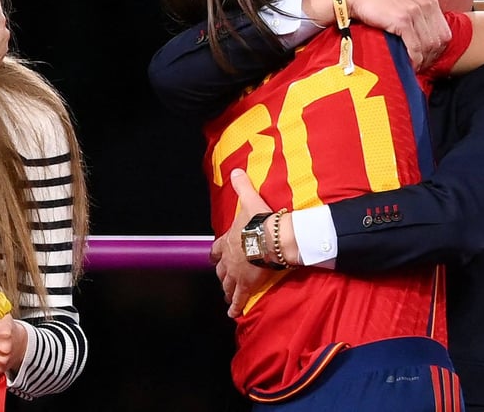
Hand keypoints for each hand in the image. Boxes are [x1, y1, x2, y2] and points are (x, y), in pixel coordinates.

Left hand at [210, 168, 272, 317]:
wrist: (270, 238)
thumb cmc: (259, 220)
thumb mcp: (249, 200)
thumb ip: (241, 186)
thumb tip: (236, 170)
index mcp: (228, 239)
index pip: (217, 249)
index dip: (215, 255)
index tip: (213, 259)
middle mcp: (229, 258)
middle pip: (221, 270)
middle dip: (221, 275)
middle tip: (222, 280)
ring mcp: (236, 273)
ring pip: (228, 284)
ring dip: (227, 290)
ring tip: (227, 297)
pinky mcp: (247, 284)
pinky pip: (239, 298)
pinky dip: (235, 306)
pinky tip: (232, 313)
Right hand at [344, 0, 450, 69]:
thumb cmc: (376, 0)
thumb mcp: (403, 3)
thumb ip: (417, 16)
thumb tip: (423, 38)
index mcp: (429, 1)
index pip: (444, 32)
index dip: (437, 50)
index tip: (427, 59)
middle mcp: (426, 5)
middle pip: (439, 40)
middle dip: (431, 57)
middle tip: (420, 66)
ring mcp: (415, 12)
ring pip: (428, 45)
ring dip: (422, 61)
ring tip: (413, 67)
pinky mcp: (402, 21)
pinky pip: (415, 47)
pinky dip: (414, 59)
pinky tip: (408, 64)